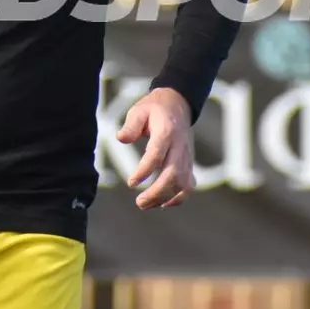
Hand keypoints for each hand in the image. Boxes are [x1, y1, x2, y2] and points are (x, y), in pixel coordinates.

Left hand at [116, 87, 193, 209]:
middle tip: (139, 202)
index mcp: (166, 132)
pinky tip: (163, 204)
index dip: (144, 170)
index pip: (157, 154)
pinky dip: (178, 198)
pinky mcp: (189, 163)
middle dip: (157, 192)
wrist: (177, 104)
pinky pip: (188, 184)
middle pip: (173, 173)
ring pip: (182, 183)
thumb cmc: (154, 109)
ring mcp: (186, 156)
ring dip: (165, 197)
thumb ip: (130, 125)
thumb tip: (121, 139)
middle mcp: (179, 146)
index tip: (131, 182)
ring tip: (146, 204)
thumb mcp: (139, 110)